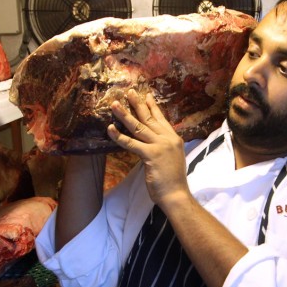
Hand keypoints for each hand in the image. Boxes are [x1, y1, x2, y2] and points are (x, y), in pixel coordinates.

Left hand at [108, 89, 190, 209]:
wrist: (176, 194)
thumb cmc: (172, 181)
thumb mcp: (171, 159)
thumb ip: (162, 148)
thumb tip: (150, 144)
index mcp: (174, 139)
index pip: (161, 119)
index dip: (153, 107)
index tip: (146, 96)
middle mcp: (168, 139)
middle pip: (149, 119)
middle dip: (137, 104)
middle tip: (129, 92)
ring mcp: (160, 146)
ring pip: (139, 127)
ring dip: (125, 114)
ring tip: (114, 104)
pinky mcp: (151, 155)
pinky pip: (132, 143)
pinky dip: (119, 136)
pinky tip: (110, 129)